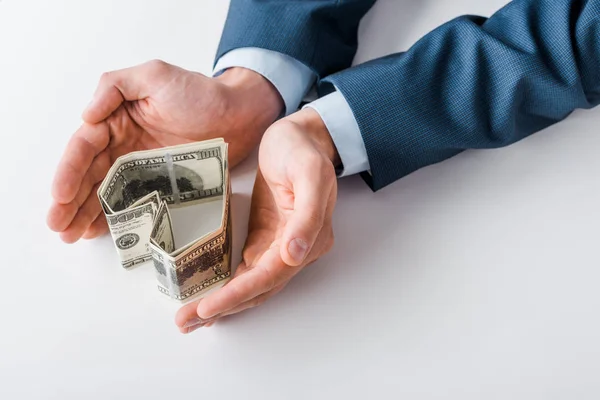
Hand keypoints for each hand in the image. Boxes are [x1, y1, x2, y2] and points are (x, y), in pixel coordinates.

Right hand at [47, 60, 281, 242]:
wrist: (240, 115)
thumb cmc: (200, 93)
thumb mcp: (155, 75)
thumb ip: (116, 86)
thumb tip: (86, 115)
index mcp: (116, 120)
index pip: (84, 147)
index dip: (69, 171)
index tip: (59, 195)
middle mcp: (123, 145)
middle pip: (89, 175)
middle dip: (70, 201)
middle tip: (58, 226)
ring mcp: (141, 168)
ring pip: (106, 193)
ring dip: (85, 214)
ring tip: (70, 236)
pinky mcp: (160, 185)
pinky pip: (133, 203)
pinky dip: (115, 217)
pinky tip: (98, 232)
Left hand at [176, 108, 339, 332]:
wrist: (300, 137)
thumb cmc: (302, 150)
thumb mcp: (310, 174)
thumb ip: (308, 215)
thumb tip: (295, 255)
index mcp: (311, 238)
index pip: (271, 275)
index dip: (240, 293)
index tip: (208, 306)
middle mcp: (297, 250)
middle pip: (259, 288)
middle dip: (223, 306)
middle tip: (185, 321)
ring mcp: (281, 246)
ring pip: (252, 284)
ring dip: (223, 303)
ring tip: (189, 318)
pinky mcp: (266, 239)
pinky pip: (247, 270)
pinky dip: (228, 286)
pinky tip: (207, 296)